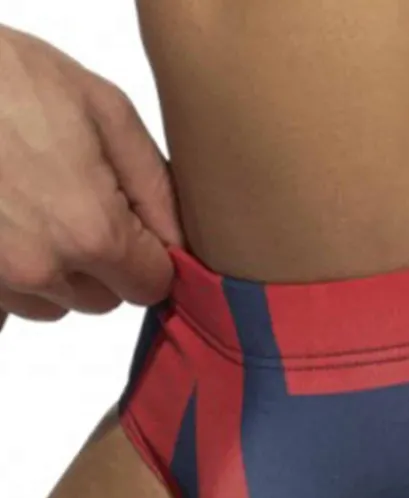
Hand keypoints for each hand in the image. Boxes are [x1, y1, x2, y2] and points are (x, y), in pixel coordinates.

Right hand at [0, 25, 182, 332]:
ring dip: (52, 269)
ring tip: (26, 201)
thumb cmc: (6, 76)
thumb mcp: (104, 111)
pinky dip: (8, 270)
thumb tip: (182, 244)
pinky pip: (4, 300)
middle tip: (72, 199)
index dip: (148, 254)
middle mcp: (40, 268)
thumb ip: (157, 188)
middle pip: (102, 298)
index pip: (152, 285)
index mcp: (91, 232)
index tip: (131, 221)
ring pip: (51, 302)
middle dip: (101, 262)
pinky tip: (2, 219)